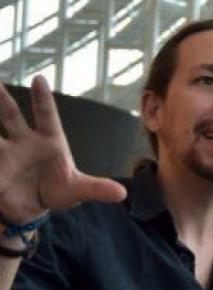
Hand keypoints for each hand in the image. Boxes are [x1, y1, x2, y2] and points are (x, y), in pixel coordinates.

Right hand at [0, 76, 125, 224]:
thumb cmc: (58, 191)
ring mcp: (5, 152)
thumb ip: (97, 189)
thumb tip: (122, 193)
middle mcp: (23, 140)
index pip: (46, 115)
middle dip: (0, 98)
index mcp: (49, 141)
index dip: (42, 99)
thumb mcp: (78, 191)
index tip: (39, 79)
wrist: (35, 208)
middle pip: (9, 114)